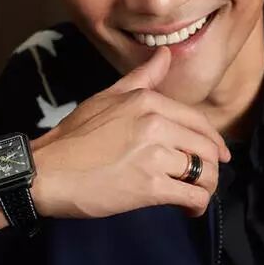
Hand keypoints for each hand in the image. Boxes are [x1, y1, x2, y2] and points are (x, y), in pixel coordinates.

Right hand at [29, 46, 230, 218]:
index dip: (213, 142)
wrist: (45, 172)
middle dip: (211, 167)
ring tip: (194, 196)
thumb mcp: (106, 98)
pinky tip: (188, 210)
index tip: (218, 156)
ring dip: (205, 189)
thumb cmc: (72, 138)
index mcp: (148, 101)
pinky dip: (197, 206)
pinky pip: (192, 196)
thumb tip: (165, 54)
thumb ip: (141, 78)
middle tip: (202, 181)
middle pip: (206, 148)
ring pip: (204, 173)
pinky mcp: (150, 187)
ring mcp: (154, 156)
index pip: (198, 122)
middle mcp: (156, 124)